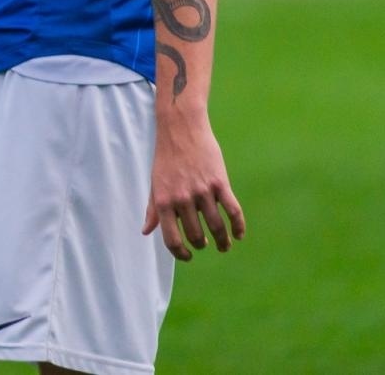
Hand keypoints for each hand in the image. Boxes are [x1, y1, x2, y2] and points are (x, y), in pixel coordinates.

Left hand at [143, 109, 244, 260]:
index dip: (181, 253)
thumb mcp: (154, 183)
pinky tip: (238, 234)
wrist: (181, 127)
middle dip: (202, 245)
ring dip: (222, 241)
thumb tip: (146, 231)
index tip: (188, 256)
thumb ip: (152, 209)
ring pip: (216, 227)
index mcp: (163, 201)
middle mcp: (182, 199)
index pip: (172, 239)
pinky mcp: (219, 183)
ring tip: (224, 245)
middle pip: (196, 235)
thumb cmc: (166, 157)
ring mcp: (202, 191)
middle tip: (206, 245)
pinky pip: (233, 211)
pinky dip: (238, 226)